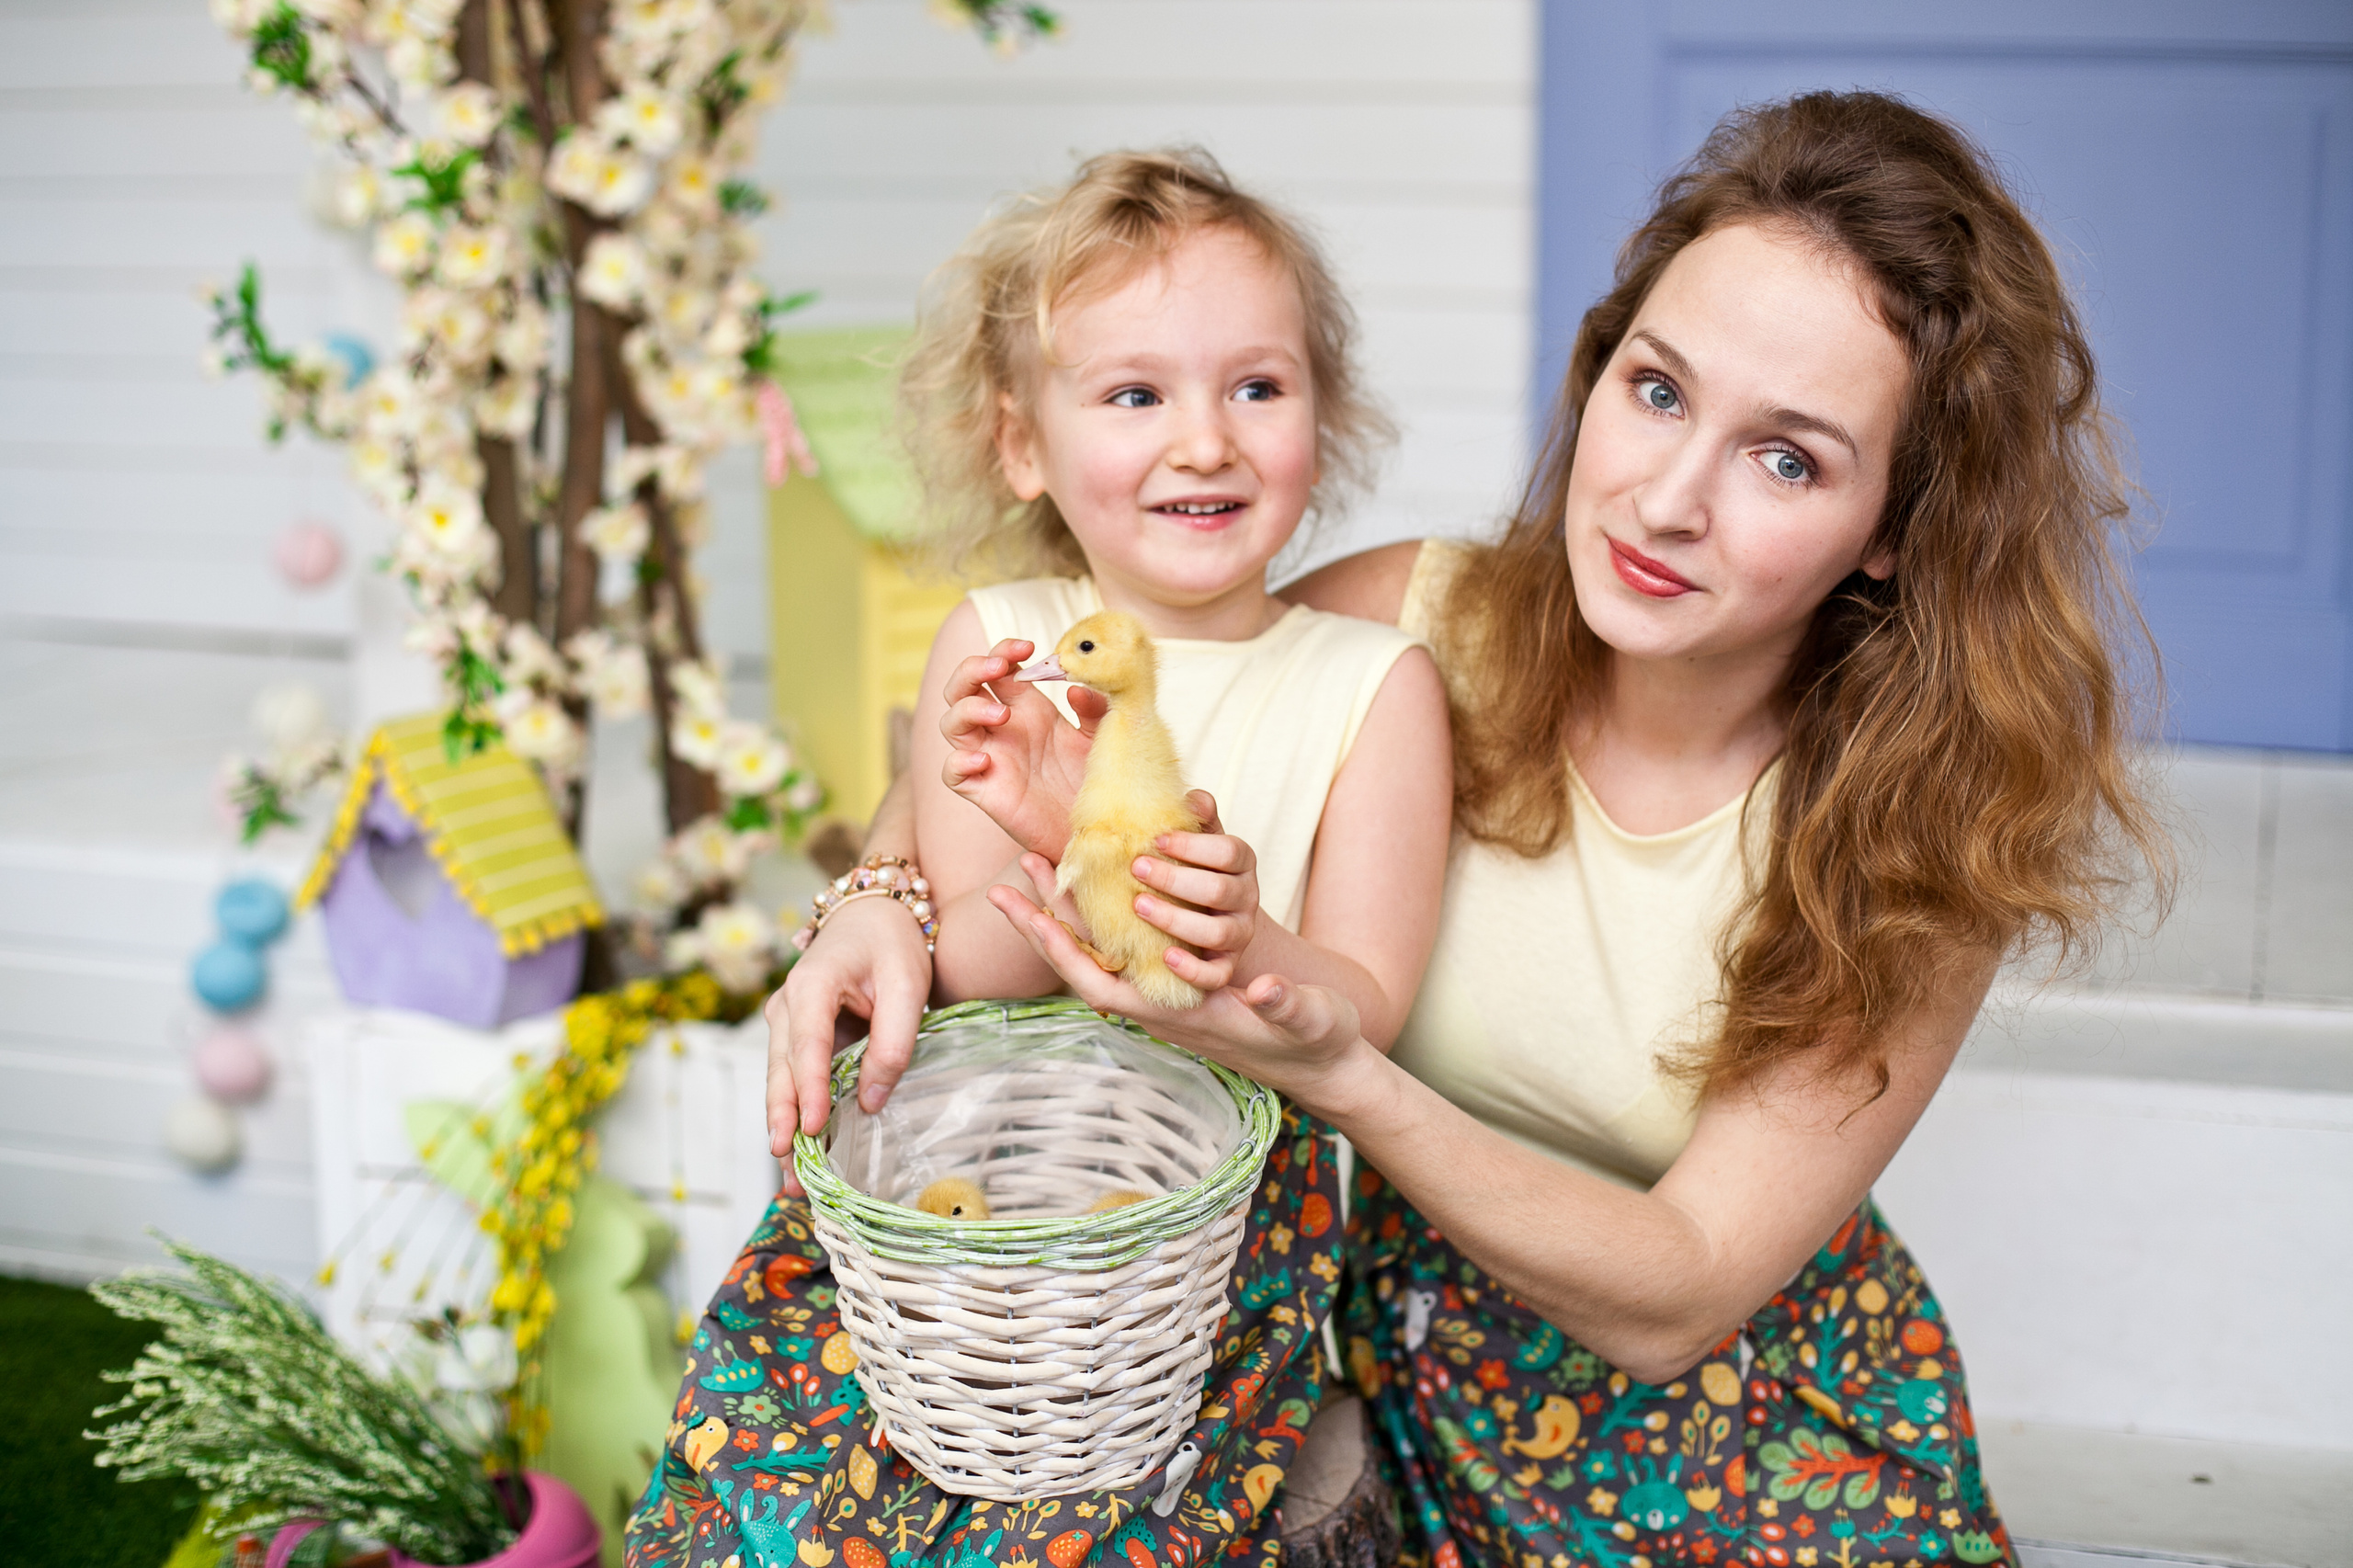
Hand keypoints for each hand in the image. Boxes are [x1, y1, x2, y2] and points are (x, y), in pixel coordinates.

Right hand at [763, 896, 931, 1187]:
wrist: (873, 913)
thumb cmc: (892, 943)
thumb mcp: (907, 985)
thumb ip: (893, 1042)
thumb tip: (871, 1101)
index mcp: (812, 985)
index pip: (807, 1046)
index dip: (808, 1089)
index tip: (811, 1128)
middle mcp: (786, 1005)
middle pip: (781, 1072)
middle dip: (783, 1123)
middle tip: (788, 1171)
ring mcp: (785, 1020)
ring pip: (780, 1081)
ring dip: (783, 1127)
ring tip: (789, 1178)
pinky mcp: (795, 1035)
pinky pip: (791, 1078)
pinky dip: (793, 1113)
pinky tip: (799, 1149)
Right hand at [939, 637, 1103, 859]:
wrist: (1096, 830)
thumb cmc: (1095, 780)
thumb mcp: (1102, 737)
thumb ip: (1095, 709)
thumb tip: (1075, 687)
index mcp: (1028, 708)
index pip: (998, 668)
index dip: (1004, 651)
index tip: (1028, 646)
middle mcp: (1003, 729)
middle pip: (962, 688)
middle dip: (972, 669)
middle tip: (999, 667)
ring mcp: (990, 758)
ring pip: (951, 724)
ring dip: (968, 710)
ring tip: (1003, 714)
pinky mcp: (985, 791)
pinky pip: (952, 774)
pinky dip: (959, 762)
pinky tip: (984, 759)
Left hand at [987, 857, 1375, 1115]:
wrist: (1325, 1064)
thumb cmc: (1315, 1042)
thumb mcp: (1308, 1019)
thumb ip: (1285, 1005)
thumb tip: (1265, 988)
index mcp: (1177, 1016)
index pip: (1100, 985)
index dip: (1059, 949)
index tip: (1025, 910)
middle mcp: (1161, 1008)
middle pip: (1087, 963)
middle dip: (1048, 920)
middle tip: (1017, 871)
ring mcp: (1168, 997)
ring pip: (1103, 953)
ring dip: (1072, 913)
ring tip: (1046, 867)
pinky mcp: (1181, 986)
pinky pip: (1128, 949)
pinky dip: (1106, 919)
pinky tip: (1100, 889)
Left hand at [1130, 791, 1260, 994]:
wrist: (1211, 915)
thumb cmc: (1194, 867)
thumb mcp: (1200, 839)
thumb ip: (1198, 818)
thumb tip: (1193, 799)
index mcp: (1241, 863)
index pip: (1230, 852)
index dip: (1195, 846)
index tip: (1157, 839)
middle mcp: (1247, 898)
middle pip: (1220, 891)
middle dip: (1176, 879)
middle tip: (1136, 867)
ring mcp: (1239, 934)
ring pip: (1218, 932)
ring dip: (1176, 919)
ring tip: (1139, 906)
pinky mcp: (1226, 966)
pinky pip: (1216, 975)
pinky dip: (1192, 969)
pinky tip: (1165, 957)